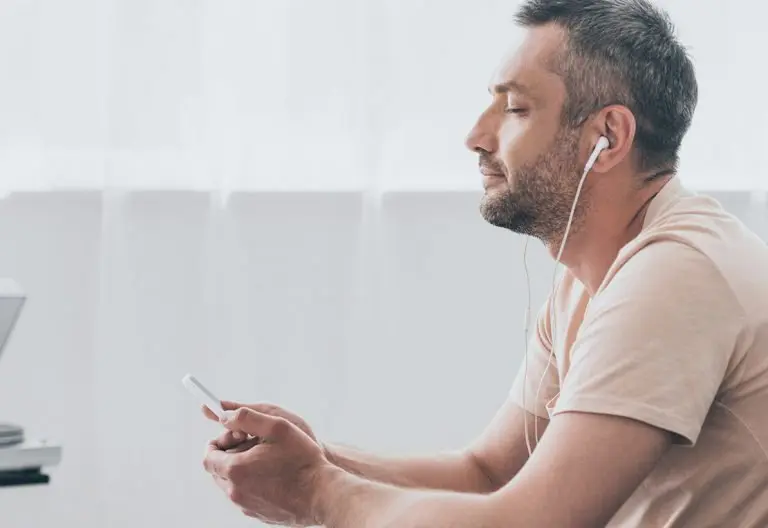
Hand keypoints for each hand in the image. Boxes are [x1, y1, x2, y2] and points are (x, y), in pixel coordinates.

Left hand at [203, 407, 327, 525]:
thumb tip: (224, 416)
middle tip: (251, 443)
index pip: (207, 457)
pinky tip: (273, 474)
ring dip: (240, 469)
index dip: (216, 443)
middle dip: (229, 454)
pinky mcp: (257, 513)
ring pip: (230, 483)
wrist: (321, 494)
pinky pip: (245, 494)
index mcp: (236, 469)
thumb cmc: (302, 460)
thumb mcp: (277, 427)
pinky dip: (251, 482)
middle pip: (217, 470)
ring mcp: (246, 505)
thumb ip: (246, 417)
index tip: (232, 435)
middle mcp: (236, 491)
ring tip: (265, 458)